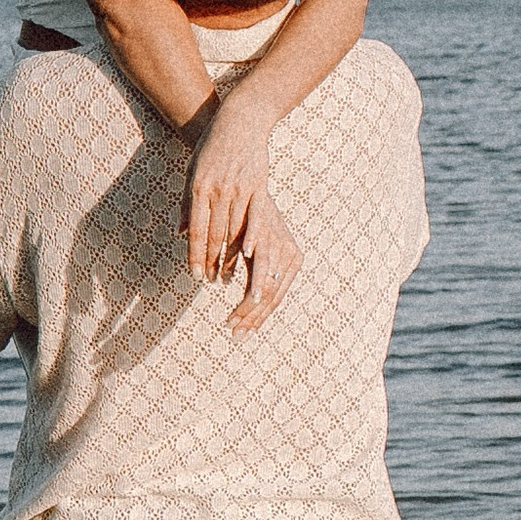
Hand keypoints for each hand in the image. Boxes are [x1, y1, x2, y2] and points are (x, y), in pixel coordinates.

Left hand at [184, 86, 272, 279]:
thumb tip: (180, 232)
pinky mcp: (258, 186)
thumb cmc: (212, 148)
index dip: (194, 255)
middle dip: (210, 262)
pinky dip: (251, 237)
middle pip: (213, 235)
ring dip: (229, 257)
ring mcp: (239, 189)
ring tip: (226, 277)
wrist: (240, 121)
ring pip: (233, 231)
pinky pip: (254, 218)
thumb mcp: (193, 172)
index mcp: (198, 188)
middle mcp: (218, 190)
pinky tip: (249, 256)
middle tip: (209, 283)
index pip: (195, 230)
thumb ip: (187, 203)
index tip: (194, 275)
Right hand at [227, 189, 303, 334]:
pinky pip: (260, 242)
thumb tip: (239, 316)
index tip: (238, 335)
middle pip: (270, 295)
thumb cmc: (250, 226)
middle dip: (250, 317)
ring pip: (265, 277)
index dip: (255, 319)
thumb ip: (249, 279)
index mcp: (288, 263)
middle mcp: (288, 254)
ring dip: (248, 301)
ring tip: (232, 317)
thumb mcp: (252, 256)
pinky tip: (239, 268)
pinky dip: (252, 251)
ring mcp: (277, 240)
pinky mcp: (265, 222)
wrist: (252, 184)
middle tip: (232, 331)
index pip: (273, 300)